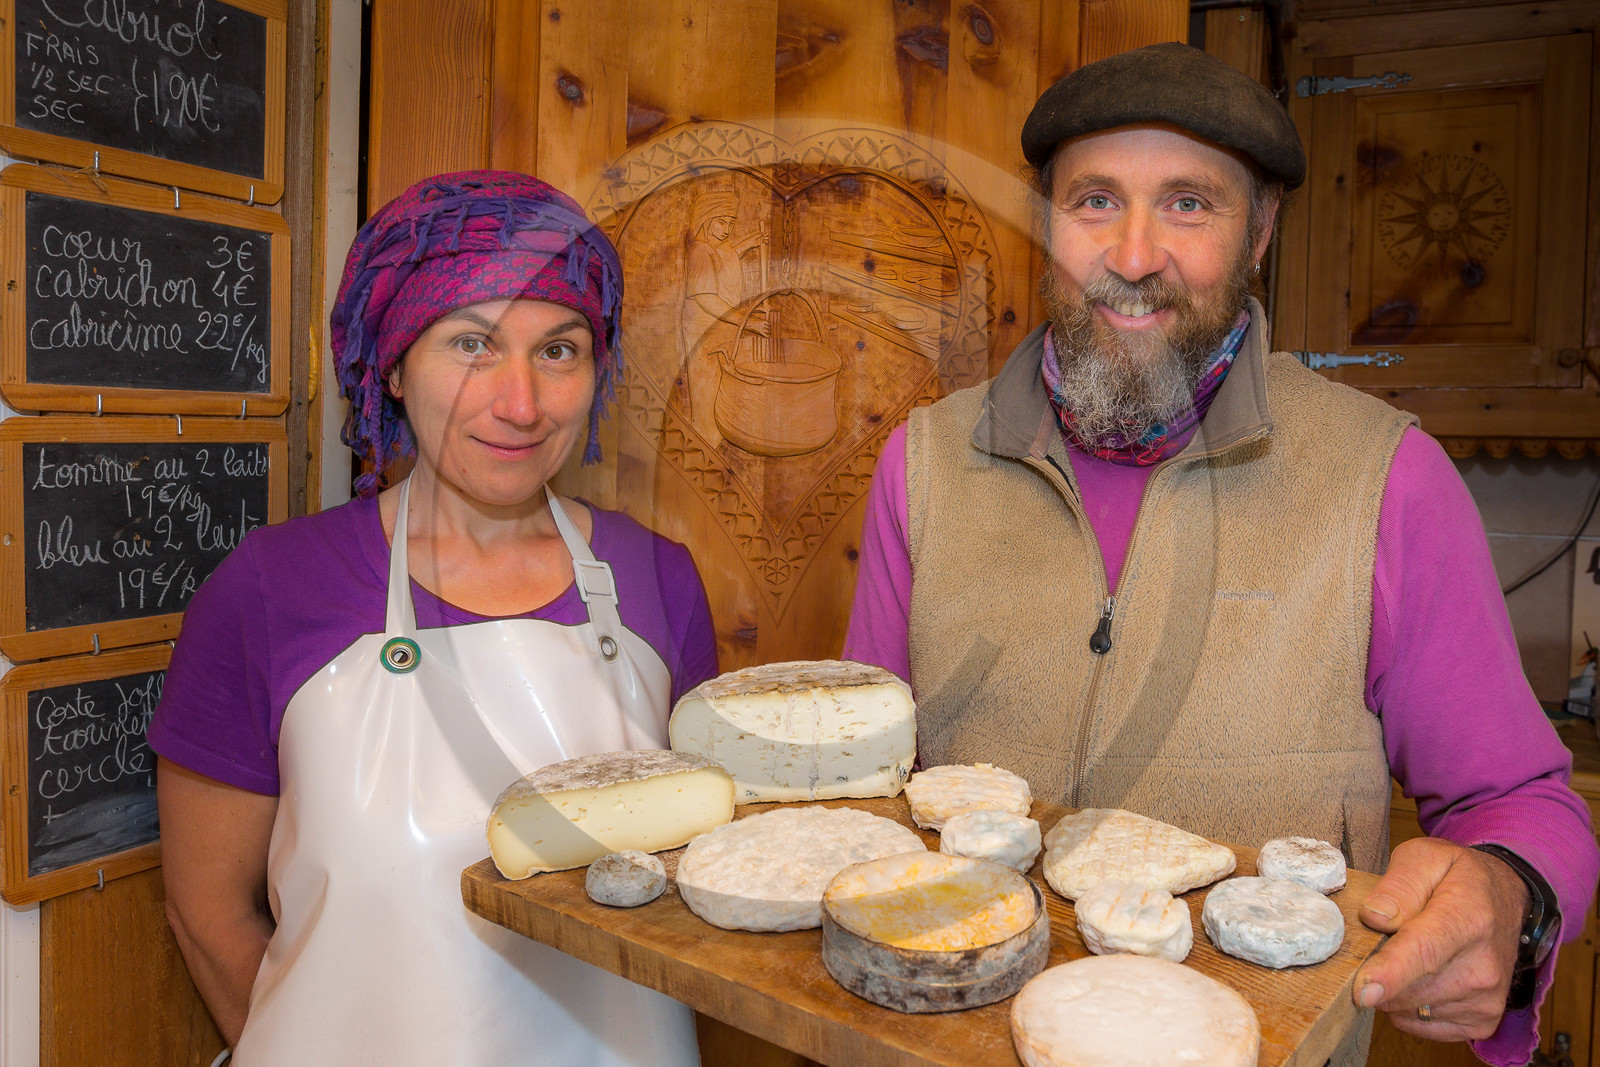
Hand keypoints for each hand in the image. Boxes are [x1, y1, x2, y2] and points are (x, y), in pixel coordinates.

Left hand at [1351, 837, 1528, 1040]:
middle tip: (1388, 938)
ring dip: (1393, 986)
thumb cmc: (1459, 878)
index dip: (1390, 973)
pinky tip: (1420, 977)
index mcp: (1467, 919)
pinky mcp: (1482, 1021)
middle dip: (1379, 968)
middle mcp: (1483, 966)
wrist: (1507, 899)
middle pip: (1409, 987)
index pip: (1425, 951)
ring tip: (1410, 953)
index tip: (1362, 991)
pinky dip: (1407, 1004)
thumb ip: (1398, 885)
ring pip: (1408, 1008)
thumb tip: (1374, 917)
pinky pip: (1419, 1023)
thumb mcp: (1426, 857)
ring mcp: (1486, 998)